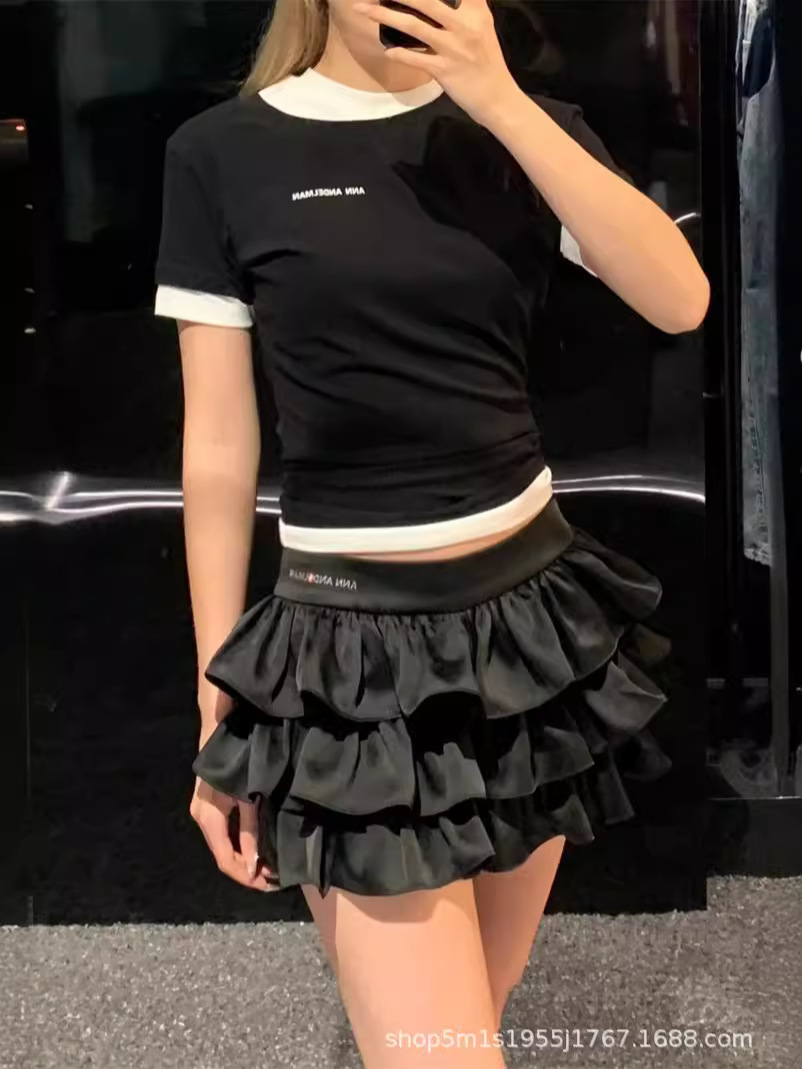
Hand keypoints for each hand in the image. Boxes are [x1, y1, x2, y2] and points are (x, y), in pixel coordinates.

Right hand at [190, 735, 279, 892]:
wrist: (220, 730)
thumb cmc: (238, 761)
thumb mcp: (249, 797)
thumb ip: (250, 832)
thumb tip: (253, 865)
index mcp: (209, 818)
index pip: (225, 860)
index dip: (246, 877)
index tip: (269, 885)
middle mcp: (201, 819)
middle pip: (222, 856)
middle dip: (247, 871)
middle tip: (273, 879)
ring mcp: (202, 813)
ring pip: (222, 846)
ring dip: (244, 859)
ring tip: (268, 867)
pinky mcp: (208, 807)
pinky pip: (223, 834)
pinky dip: (238, 845)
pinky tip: (255, 849)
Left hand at [354, 0, 521, 125]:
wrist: (497, 98)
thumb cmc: (487, 63)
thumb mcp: (482, 27)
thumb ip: (468, 7)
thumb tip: (443, 4)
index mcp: (475, 12)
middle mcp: (464, 26)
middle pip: (425, 1)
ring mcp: (453, 48)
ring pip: (414, 25)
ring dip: (384, 16)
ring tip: (363, 9)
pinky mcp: (444, 70)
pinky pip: (416, 59)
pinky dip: (400, 54)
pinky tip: (388, 50)